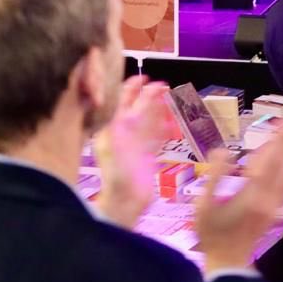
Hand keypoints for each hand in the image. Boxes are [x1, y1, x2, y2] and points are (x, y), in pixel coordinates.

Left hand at [92, 77, 171, 229]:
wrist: (126, 203)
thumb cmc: (116, 178)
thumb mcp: (115, 148)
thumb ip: (121, 127)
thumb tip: (128, 109)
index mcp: (112, 130)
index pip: (121, 103)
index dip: (131, 89)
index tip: (144, 79)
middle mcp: (123, 135)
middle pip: (137, 109)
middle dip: (149, 96)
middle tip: (162, 85)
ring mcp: (136, 145)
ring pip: (149, 120)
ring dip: (158, 108)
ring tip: (168, 97)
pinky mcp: (147, 156)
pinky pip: (156, 137)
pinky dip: (164, 127)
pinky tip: (170, 120)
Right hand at [196, 115, 282, 273]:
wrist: (229, 262)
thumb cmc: (211, 233)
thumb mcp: (203, 206)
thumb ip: (214, 176)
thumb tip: (222, 151)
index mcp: (250, 195)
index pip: (268, 161)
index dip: (280, 140)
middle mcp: (267, 198)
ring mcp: (274, 203)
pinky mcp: (276, 208)